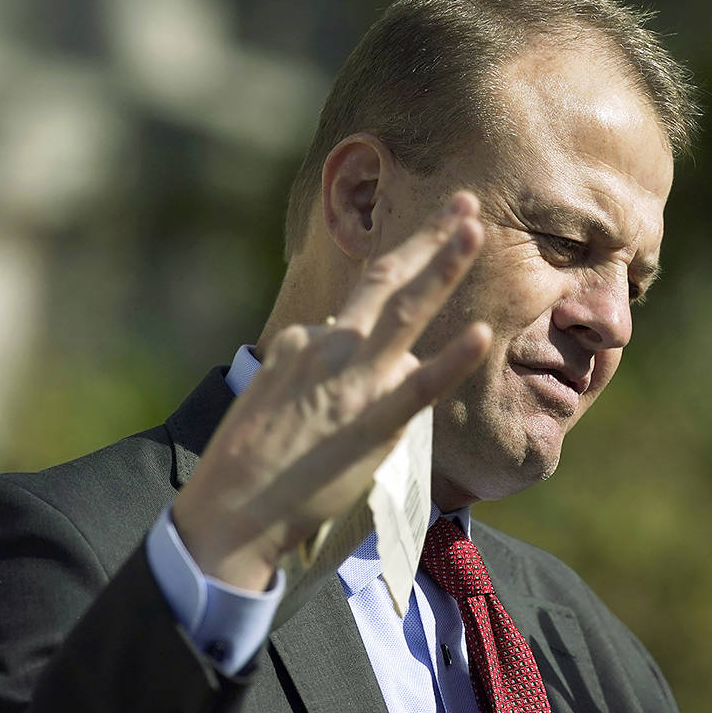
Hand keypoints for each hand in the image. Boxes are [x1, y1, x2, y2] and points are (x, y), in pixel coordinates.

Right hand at [173, 193, 491, 589]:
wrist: (230, 510)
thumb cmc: (249, 461)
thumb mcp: (268, 392)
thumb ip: (302, 360)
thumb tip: (319, 335)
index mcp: (308, 342)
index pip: (360, 308)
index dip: (393, 296)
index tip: (416, 276)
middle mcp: (332, 348)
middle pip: (385, 277)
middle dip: (427, 236)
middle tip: (464, 201)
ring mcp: (355, 382)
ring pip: (406, 311)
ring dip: (442, 266)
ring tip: (475, 230)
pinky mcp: (373, 424)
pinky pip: (420, 385)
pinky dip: (451, 358)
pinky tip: (481, 332)